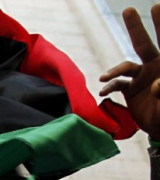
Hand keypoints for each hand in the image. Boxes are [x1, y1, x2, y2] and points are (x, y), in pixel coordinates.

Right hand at [99, 6, 159, 140]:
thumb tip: (156, 85)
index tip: (156, 6)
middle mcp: (153, 68)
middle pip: (143, 44)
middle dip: (136, 28)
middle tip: (128, 10)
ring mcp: (141, 78)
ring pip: (124, 67)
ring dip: (114, 71)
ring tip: (104, 78)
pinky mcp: (130, 90)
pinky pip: (117, 85)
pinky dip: (109, 87)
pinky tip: (104, 92)